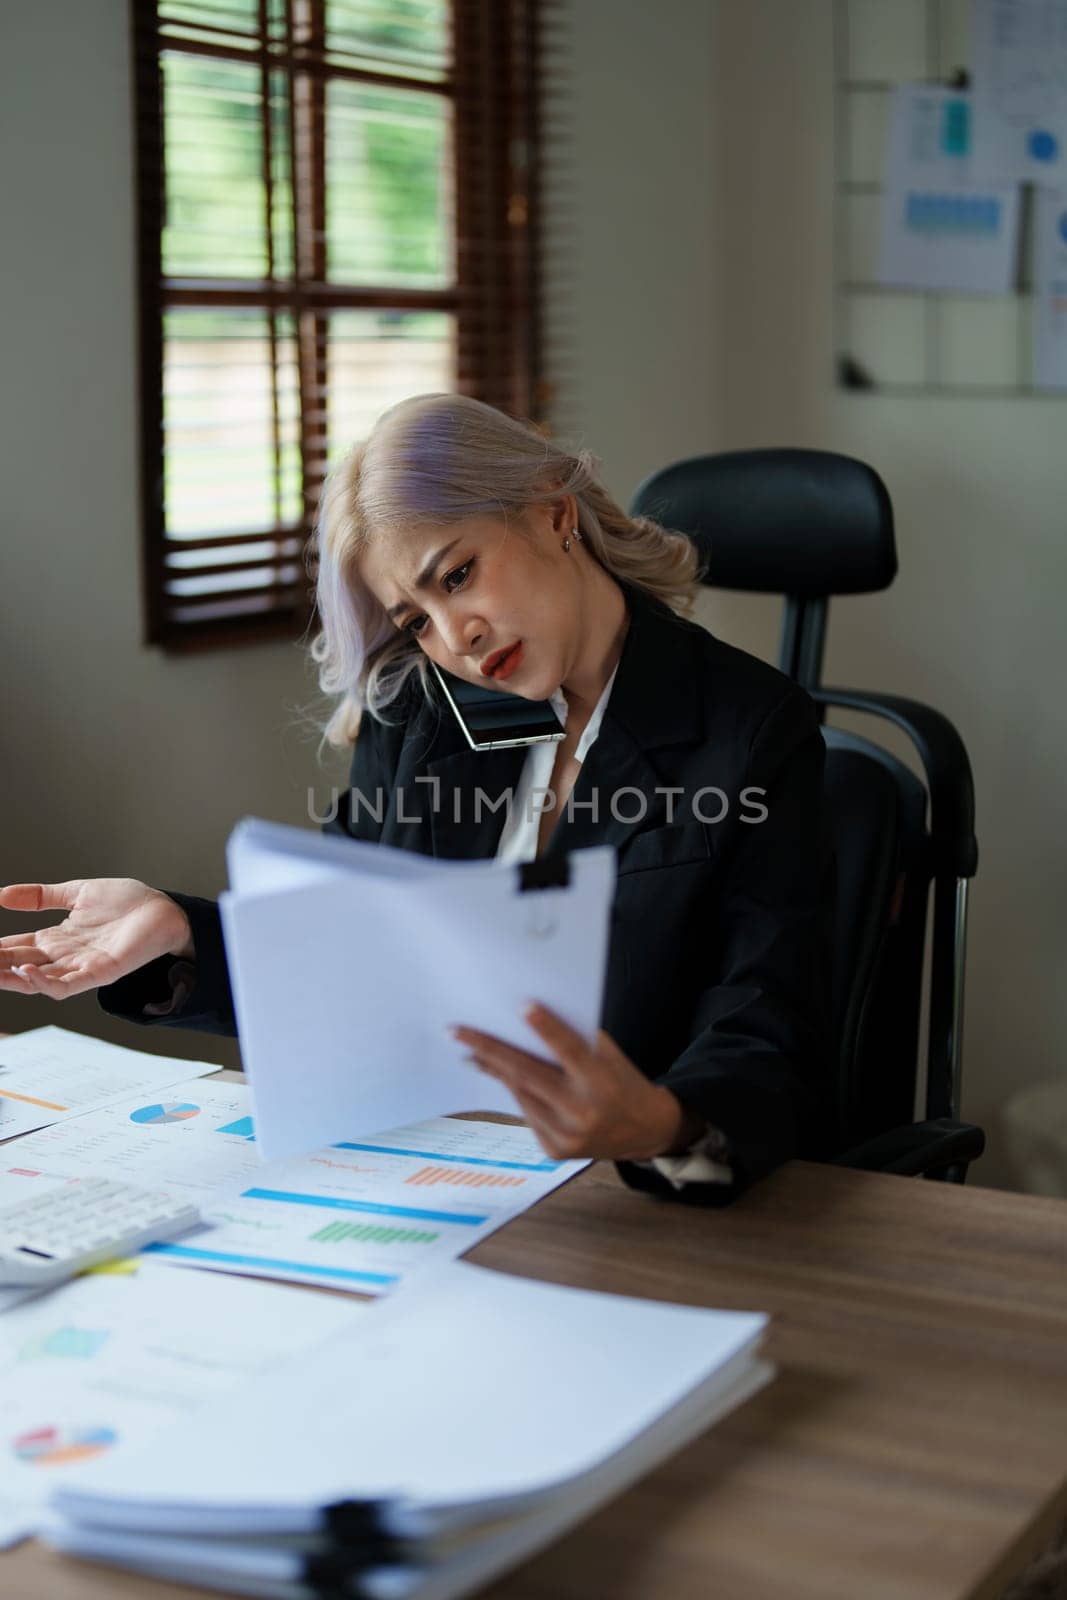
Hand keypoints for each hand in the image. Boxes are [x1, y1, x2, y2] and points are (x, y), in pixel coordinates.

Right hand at [0, 879, 193, 1000]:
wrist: (164, 908)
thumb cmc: (129, 902)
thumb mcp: (76, 892)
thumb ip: (40, 896)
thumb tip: (2, 894)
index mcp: (58, 937)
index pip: (17, 946)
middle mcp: (66, 955)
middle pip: (21, 965)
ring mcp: (82, 966)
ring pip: (39, 981)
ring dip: (13, 978)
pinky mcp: (101, 972)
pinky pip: (67, 985)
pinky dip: (44, 981)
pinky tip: (26, 971)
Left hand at [450, 1003, 702, 1161]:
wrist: (644, 1133)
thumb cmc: (624, 1082)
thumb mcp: (611, 1057)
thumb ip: (579, 1040)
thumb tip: (531, 1016)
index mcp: (603, 1084)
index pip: (570, 1051)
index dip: (547, 1028)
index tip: (522, 1005)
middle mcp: (583, 1113)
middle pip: (528, 1074)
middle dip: (488, 1050)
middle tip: (457, 1031)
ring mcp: (566, 1136)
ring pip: (520, 1094)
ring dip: (495, 1070)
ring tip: (471, 1052)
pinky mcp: (554, 1150)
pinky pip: (527, 1112)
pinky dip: (516, 1091)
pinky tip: (503, 1076)